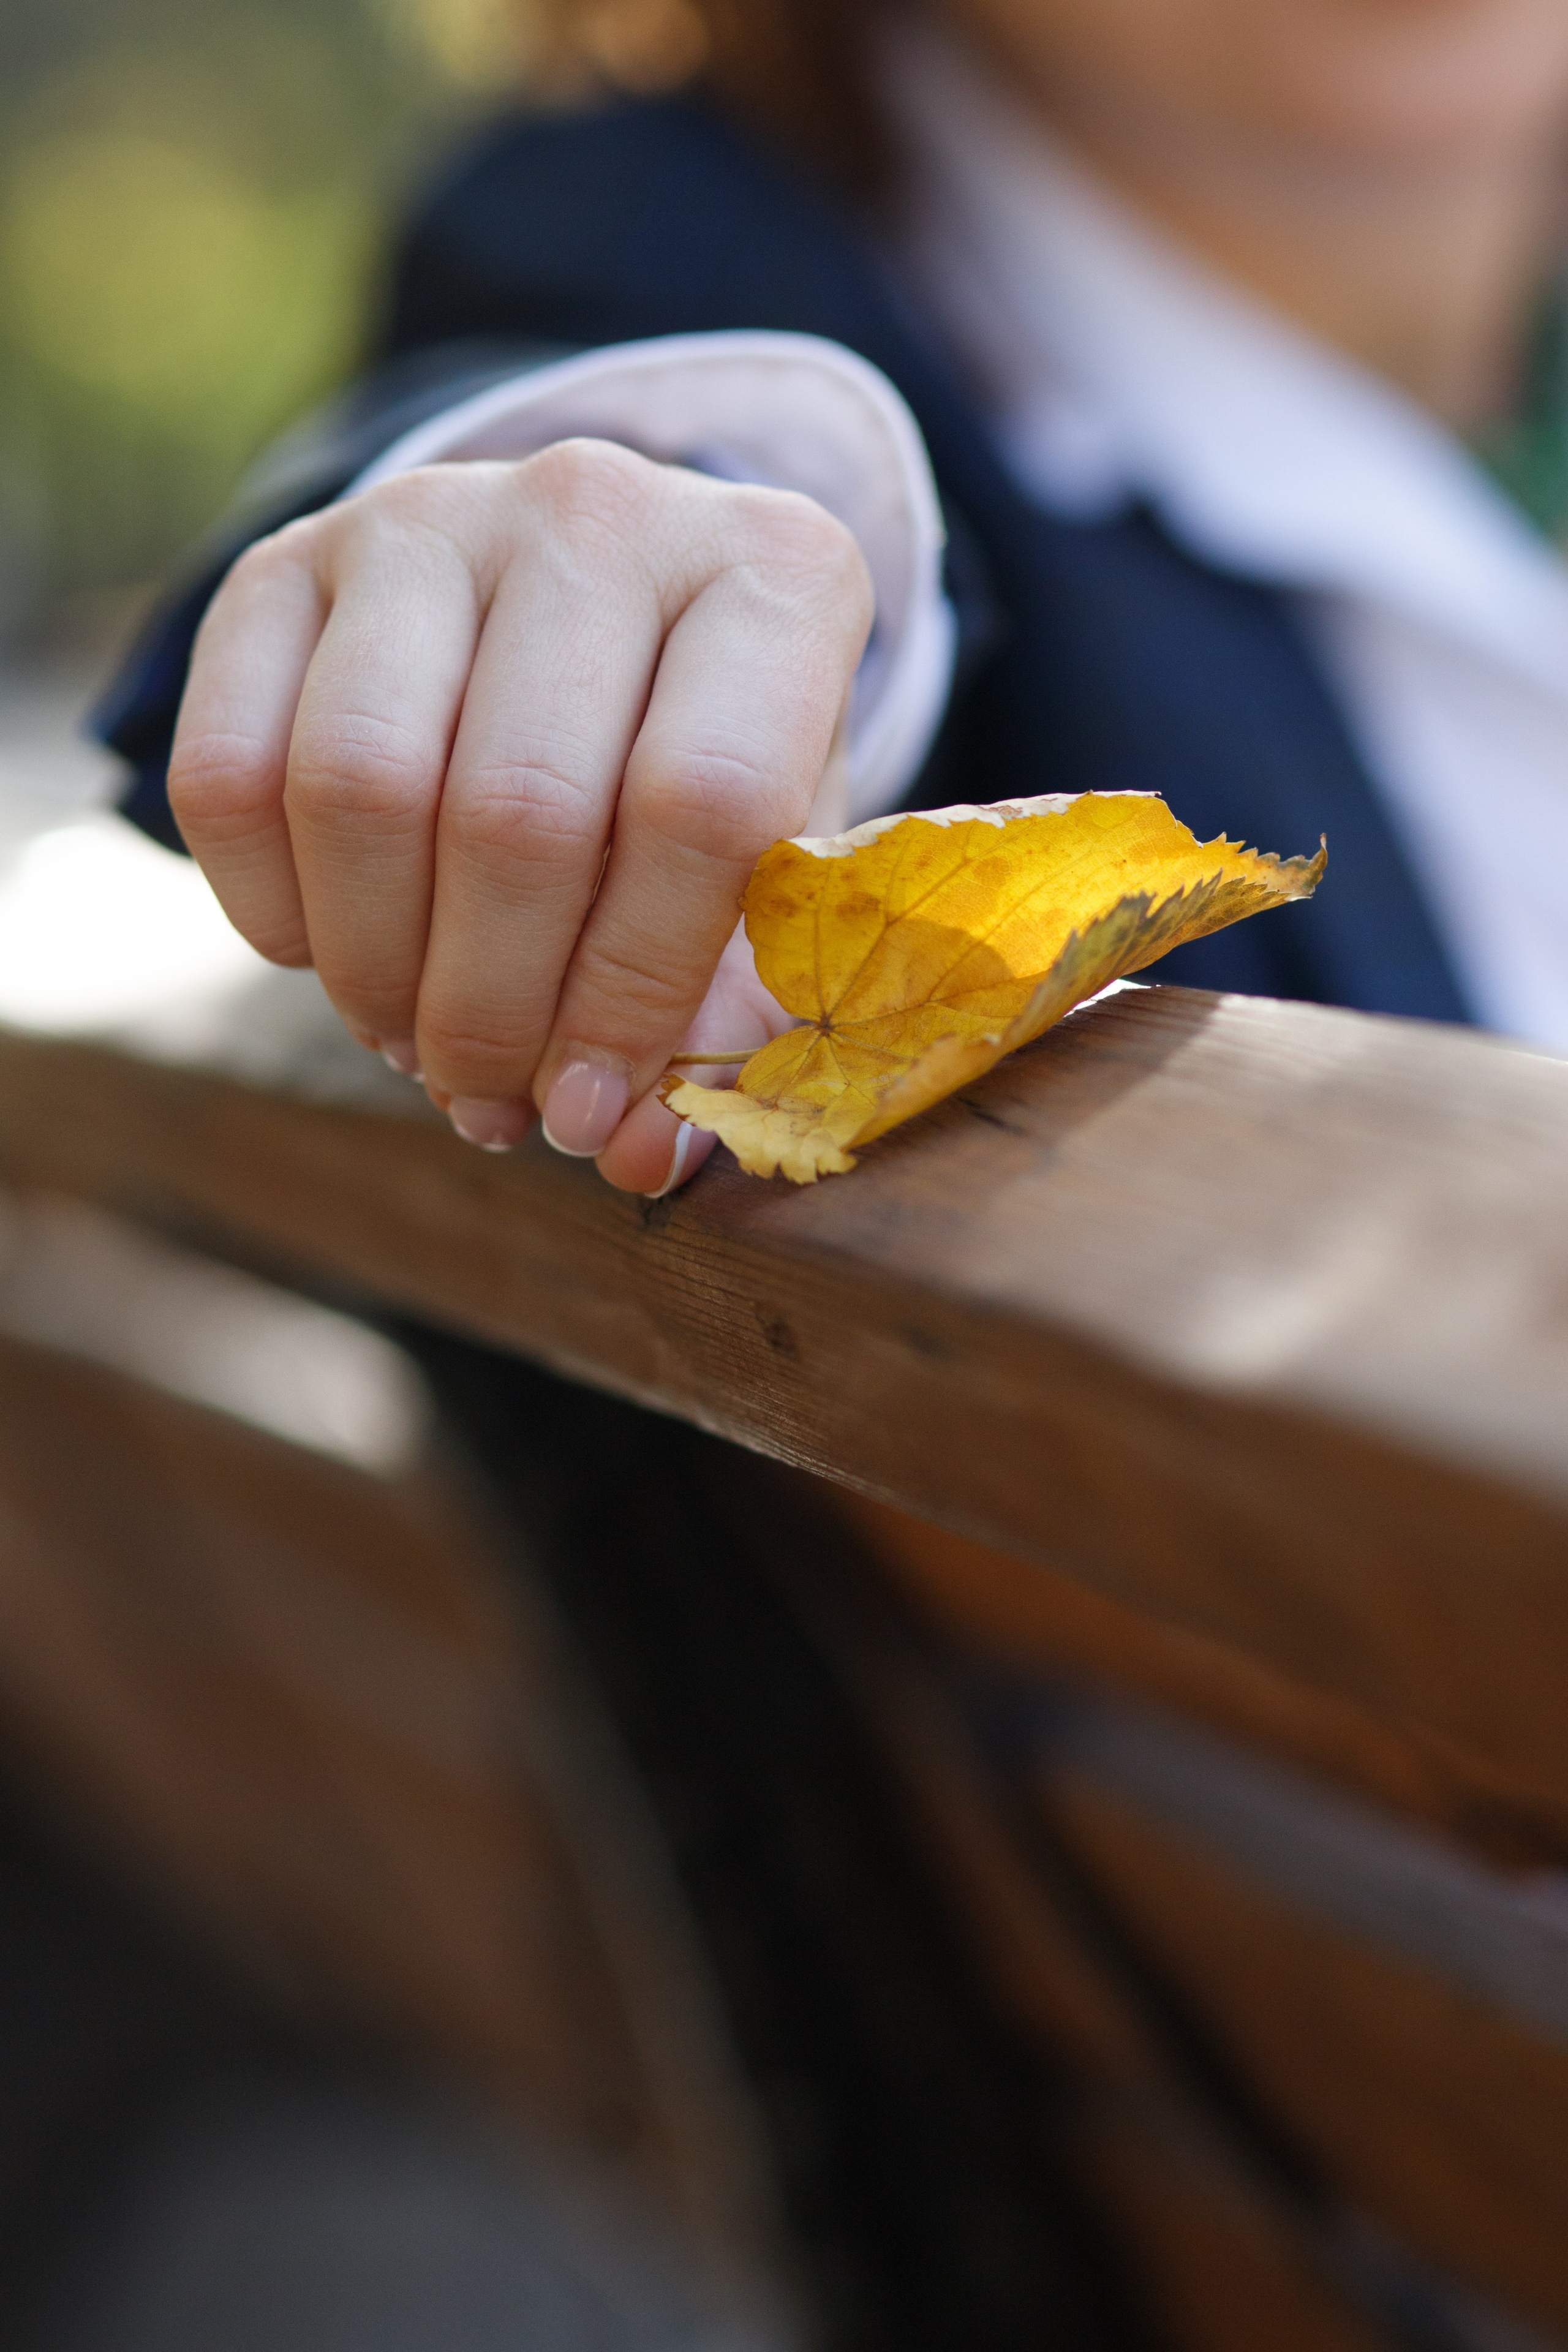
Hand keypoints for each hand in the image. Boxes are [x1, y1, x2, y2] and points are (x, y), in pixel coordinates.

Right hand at [167, 439, 872, 1191]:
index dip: (634, 992)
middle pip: (516, 814)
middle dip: (492, 1010)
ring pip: (357, 787)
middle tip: (493, 1099)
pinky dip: (270, 909)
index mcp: (777, 573)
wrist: (603, 601)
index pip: (697, 806)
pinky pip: (228, 771)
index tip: (595, 1106)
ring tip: (416, 1041)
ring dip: (377, 972)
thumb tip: (642, 1155)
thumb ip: (726, 1012)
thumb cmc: (703, 756)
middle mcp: (603, 509)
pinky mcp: (291, 556)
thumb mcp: (765, 872)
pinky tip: (330, 952)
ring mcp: (434, 515)